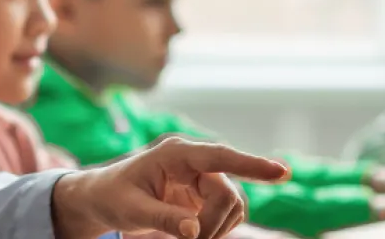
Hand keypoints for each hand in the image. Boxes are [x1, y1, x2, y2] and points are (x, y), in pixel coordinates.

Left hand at [51, 137, 290, 238]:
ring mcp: (201, 176)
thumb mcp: (131, 210)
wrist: (101, 197)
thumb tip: (194, 230)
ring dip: (217, 228)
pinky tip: (194, 234)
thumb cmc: (112, 197)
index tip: (282, 172)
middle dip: (214, 224)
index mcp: (175, 154)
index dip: (252, 165)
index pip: (221, 157)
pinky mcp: (203, 192)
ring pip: (233, 204)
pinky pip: (226, 212)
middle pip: (228, 193)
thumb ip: (164, 219)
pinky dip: (216, 228)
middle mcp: (193, 160)